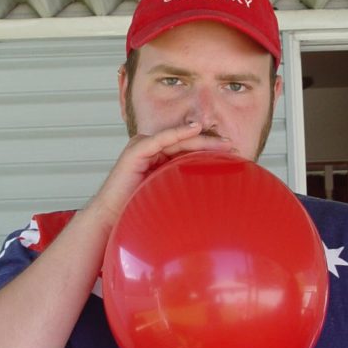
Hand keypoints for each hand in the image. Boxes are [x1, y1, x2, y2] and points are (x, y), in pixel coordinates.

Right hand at [87, 122, 237, 229]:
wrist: (115, 217)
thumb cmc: (139, 208)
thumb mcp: (169, 195)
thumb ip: (184, 187)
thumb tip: (211, 194)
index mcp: (159, 157)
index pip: (188, 149)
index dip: (210, 149)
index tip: (232, 153)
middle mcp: (152, 149)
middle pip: (186, 142)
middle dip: (210, 142)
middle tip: (232, 145)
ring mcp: (143, 147)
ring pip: (177, 139)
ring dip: (201, 138)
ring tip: (221, 142)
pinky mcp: (136, 150)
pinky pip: (161, 139)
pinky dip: (179, 133)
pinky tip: (195, 130)